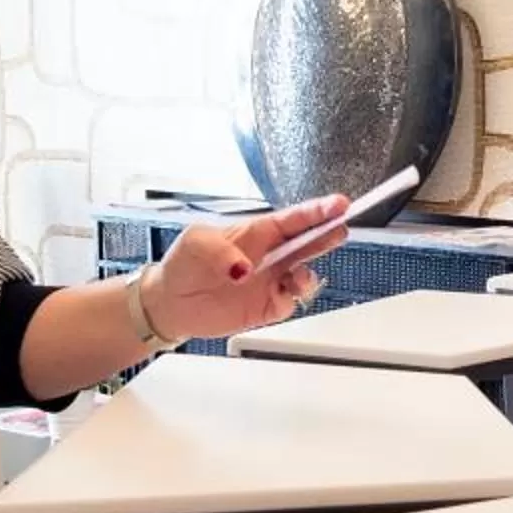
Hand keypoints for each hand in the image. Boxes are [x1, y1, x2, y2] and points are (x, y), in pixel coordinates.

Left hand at [145, 196, 350, 341]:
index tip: (338, 205)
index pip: (292, 219)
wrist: (171, 303)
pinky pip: (289, 303)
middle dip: (327, 234)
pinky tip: (280, 296)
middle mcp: (268, 255)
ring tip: (299, 277)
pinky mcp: (266, 307)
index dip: (317, 212)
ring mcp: (269, 281)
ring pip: (304, 274)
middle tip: (342, 228)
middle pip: (308, 242)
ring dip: (308, 274)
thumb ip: (219, 250)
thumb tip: (244, 267)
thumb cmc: (182, 264)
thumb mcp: (194, 243)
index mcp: (255, 232)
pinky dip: (290, 301)